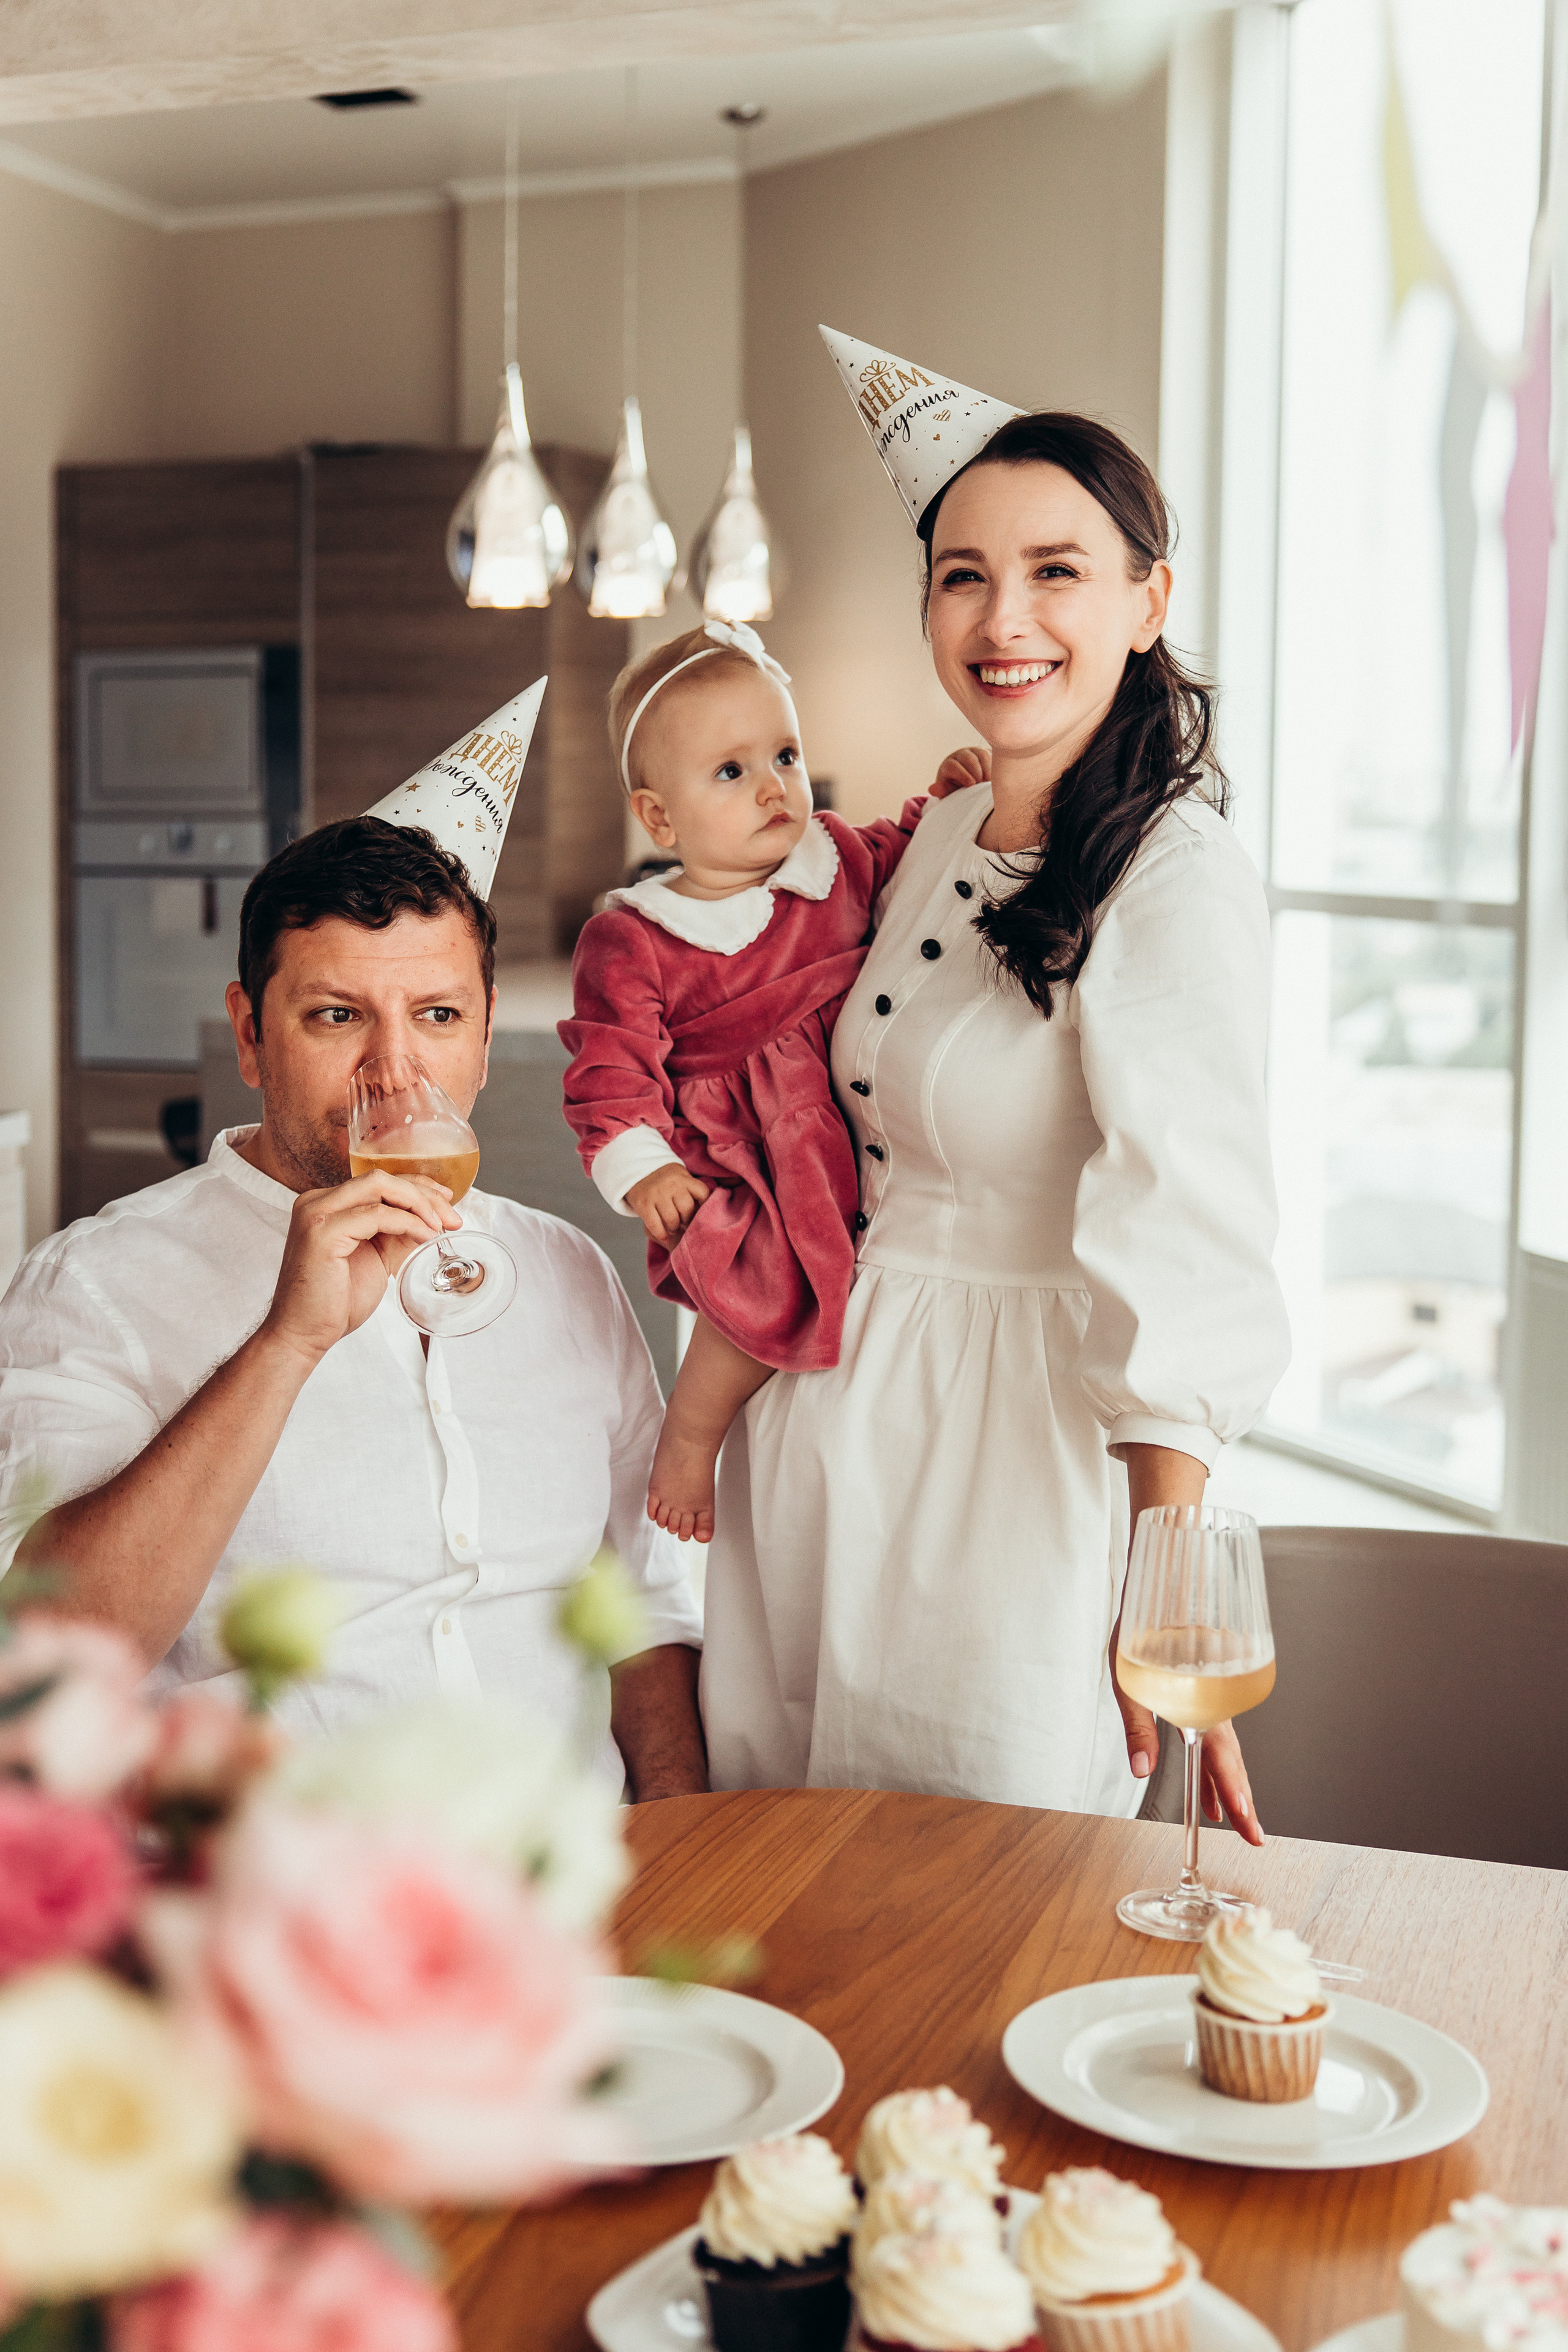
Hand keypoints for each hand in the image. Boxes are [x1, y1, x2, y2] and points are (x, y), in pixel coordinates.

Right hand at [261, 1171, 459, 1366]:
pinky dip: (407, 1222)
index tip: (447, 1202)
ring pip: (379, 1186)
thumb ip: (398, 1234)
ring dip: (418, 1203)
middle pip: (381, 1179)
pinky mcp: (322, 1232)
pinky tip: (424, 1236)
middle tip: (452, 1218)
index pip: (379, 1182)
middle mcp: (317, 1201)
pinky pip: (376, 1215)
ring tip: (440, 1226)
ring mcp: (316, 1213)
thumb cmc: (336, 1301)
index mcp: (327, 1204)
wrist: (304, 1334)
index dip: (417, 1187)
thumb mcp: (377, 1257)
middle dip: (424, 1194)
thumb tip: (434, 1219)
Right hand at [625, 1161, 710, 1244]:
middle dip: (687, 1220)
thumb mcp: (681, 1178)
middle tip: (683, 1223)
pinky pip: (655, 1225)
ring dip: (674, 1228)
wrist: (638, 1170)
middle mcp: (671, 1184)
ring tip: (673, 1228)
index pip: (702, 1193)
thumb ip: (692, 1191)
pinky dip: (661, 1234)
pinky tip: (664, 1237)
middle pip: (687, 1209)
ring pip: (672, 1219)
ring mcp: (656, 1194)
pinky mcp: (643, 1203)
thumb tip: (706, 1213)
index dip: (704, 1206)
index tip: (700, 1214)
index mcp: (684, 1178)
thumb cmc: (666, 1180)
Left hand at [929, 746, 989, 797]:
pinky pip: (990, 756)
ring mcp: (974, 752)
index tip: (971, 785)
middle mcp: (960, 755)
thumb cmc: (956, 789)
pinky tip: (994, 777)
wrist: (969, 783)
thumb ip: (942, 791)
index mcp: (948, 764)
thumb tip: (931, 789)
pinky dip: (993, 766)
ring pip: (981, 755)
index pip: (952, 766)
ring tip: (989, 783)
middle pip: (968, 759)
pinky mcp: (985, 752)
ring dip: (986, 769)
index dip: (962, 775)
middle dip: (976, 772)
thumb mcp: (948, 792)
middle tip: (981, 785)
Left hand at [1110, 1619, 1263, 1846]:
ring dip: (1228, 1785)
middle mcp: (1214, 1704)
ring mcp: (1212, 1700)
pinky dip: (1213, 1764)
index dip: (1235, 1794)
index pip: (1223, 1759)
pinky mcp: (1203, 1693)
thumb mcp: (1130, 1679)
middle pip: (1232, 1761)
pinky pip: (1215, 1737)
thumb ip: (1139, 1725)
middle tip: (1254, 1837)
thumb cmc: (1141, 1625)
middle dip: (1242, 1801)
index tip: (1247, 1823)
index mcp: (1202, 1703)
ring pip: (1226, 1751)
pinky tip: (1207, 1783)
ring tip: (1230, 1818)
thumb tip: (1141, 1769)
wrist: (1160, 1587)